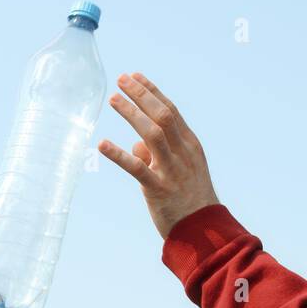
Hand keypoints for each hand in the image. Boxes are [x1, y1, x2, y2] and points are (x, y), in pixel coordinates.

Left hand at [98, 72, 220, 239]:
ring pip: (152, 134)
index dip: (152, 92)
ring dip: (132, 114)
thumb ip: (158, 155)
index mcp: (190, 146)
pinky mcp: (159, 190)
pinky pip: (137, 169)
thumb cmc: (190, 200)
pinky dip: (119, 155)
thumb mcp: (180, 172)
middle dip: (141, 95)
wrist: (204, 231)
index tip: (134, 76)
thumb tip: (135, 146)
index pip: (170, 111)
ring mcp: (172, 171)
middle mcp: (182, 154)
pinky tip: (102, 145)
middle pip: (162, 115)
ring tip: (114, 100)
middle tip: (121, 80)